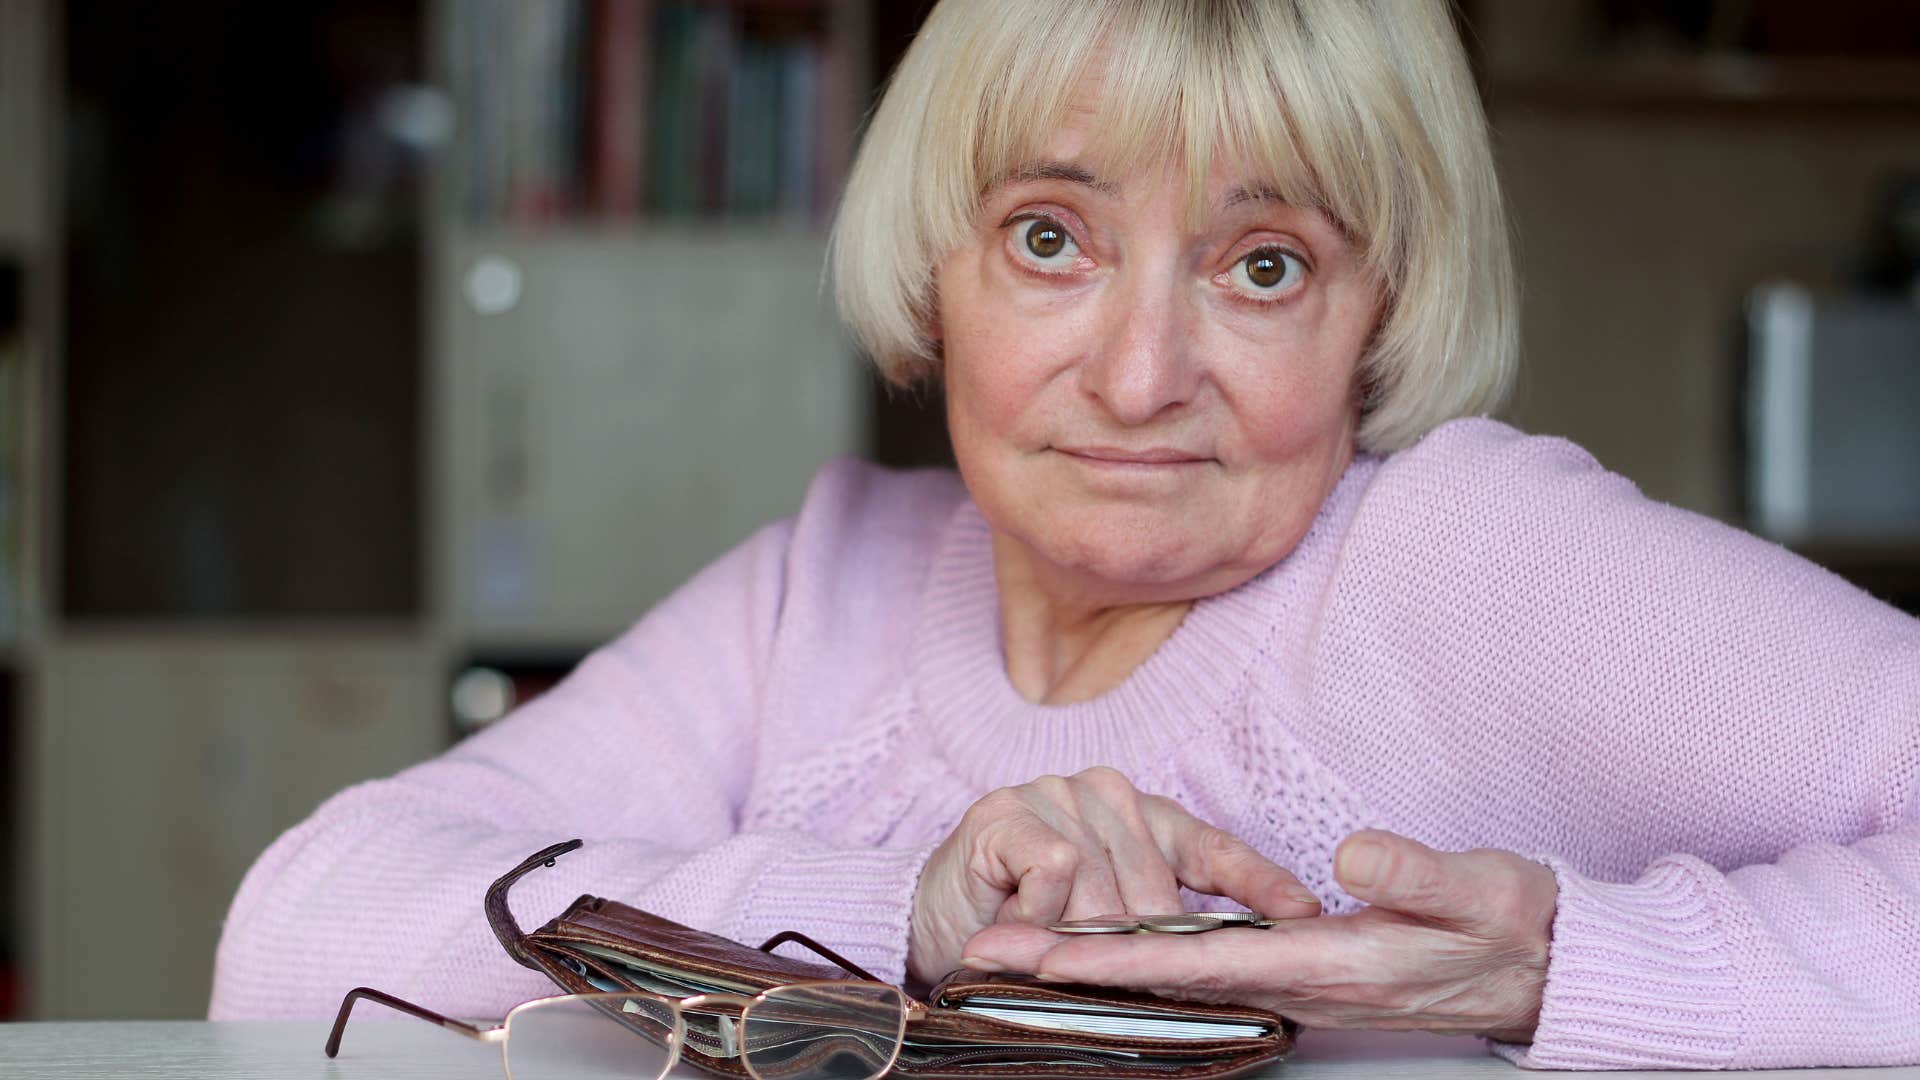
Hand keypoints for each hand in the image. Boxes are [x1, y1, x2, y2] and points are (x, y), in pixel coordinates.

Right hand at [906, 767, 1323, 986]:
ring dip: (1074, 935)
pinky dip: (1038, 910)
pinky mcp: (1006, 812)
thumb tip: (1230, 953)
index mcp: (1140, 816)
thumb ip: (1155, 924)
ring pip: (1104, 889)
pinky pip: (1055, 871)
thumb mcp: (1102, 926)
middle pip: (1154, 890)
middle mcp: (1104, 792)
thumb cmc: (1021, 927)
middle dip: (1132, 946)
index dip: (1258, 882)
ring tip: (1042, 938)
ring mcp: (1053, 794)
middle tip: (1091, 966)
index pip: (1212, 846)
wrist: (932, 924)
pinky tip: (1017, 913)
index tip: (1302, 913)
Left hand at [960, 829, 1558, 1041]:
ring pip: (1174, 976)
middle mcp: (1296, 982)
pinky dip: (1145, 957)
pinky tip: (1109, 944)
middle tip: (987, 952)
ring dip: (1096, 963)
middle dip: (1072, 967)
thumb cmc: (1507, 927)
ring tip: (1019, 948)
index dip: (1115, 958)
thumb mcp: (1478, 891)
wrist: (1539, 965)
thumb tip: (1348, 852)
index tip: (1042, 953)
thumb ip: (1412, 872)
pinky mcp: (1302, 967)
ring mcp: (1295, 979)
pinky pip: (1204, 967)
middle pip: (1162, 977)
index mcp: (1326, 964)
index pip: (1198, 964)